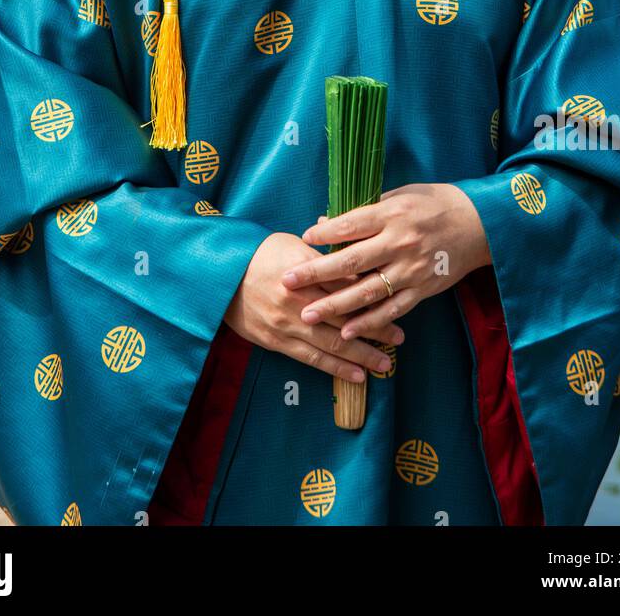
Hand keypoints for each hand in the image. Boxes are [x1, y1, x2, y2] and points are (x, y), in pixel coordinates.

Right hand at [223, 232, 405, 383]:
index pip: (346, 285)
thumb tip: (355, 260)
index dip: (373, 295)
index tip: (394, 301)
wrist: (219, 275)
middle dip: (374, 329)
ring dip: (361, 355)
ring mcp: (287, 324)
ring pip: (332, 343)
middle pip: (345, 316)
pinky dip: (336, 368)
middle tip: (399, 337)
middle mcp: (299, 300)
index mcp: (305, 271)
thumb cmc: (259, 253)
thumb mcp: (294, 244)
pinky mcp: (276, 342)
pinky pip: (311, 358)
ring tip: (385, 364)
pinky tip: (356, 375)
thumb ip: (323, 258)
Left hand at [279, 183, 490, 340]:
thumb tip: (326, 222)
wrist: (480, 223)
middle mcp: (400, 242)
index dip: (325, 233)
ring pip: (367, 291)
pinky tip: (346, 331)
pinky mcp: (423, 290)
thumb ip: (365, 210)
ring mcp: (411, 269)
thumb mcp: (401, 195)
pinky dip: (368, 322)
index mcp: (392, 214)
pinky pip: (391, 310)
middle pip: (350, 260)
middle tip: (287, 282)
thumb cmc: (435, 203)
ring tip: (307, 315)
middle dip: (316, 273)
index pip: (350, 224)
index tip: (302, 239)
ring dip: (334, 305)